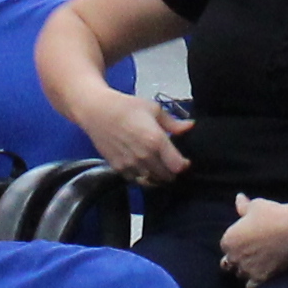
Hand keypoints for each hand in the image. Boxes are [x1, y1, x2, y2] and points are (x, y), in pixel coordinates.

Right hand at [74, 87, 188, 184]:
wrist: (96, 111)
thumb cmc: (126, 106)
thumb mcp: (153, 109)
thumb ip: (173, 123)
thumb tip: (190, 126)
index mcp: (156, 141)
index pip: (177, 166)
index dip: (183, 164)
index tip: (183, 160)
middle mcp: (144, 156)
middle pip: (166, 176)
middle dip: (171, 171)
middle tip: (170, 163)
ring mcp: (130, 164)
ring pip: (151, 181)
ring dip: (157, 176)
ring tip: (157, 166)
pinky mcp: (118, 168)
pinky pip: (135, 180)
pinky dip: (141, 176)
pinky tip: (142, 166)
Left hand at [216, 192, 287, 284]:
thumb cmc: (272, 214)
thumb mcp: (255, 206)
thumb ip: (243, 206)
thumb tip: (239, 198)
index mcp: (228, 239)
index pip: (225, 246)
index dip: (234, 244)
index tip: (243, 242)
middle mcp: (234, 256)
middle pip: (229, 263)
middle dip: (236, 260)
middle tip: (248, 255)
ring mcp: (246, 269)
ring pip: (239, 275)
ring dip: (244, 272)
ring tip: (254, 266)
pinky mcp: (260, 278)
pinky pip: (250, 286)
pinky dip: (252, 283)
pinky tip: (258, 277)